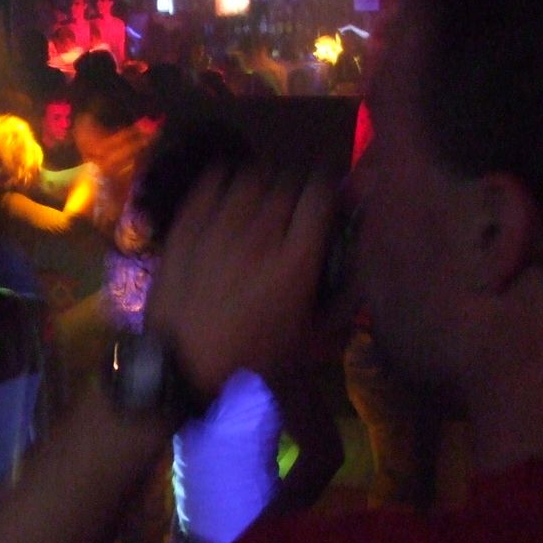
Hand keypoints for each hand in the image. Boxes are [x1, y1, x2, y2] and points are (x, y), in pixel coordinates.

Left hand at [145, 170, 336, 398]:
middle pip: (289, 179)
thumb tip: (360, 250)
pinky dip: (227, 178)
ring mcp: (219, 226)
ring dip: (265, 181)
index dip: (330, 188)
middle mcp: (260, 234)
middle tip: (296, 203)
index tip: (328, 198)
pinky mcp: (186, 225)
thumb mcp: (312, 335)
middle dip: (299, 186)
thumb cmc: (253, 359)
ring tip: (263, 197)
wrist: (181, 368)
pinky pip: (212, 181)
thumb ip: (345, 291)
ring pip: (253, 175)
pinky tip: (230, 194)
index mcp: (295, 261)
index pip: (322, 193)